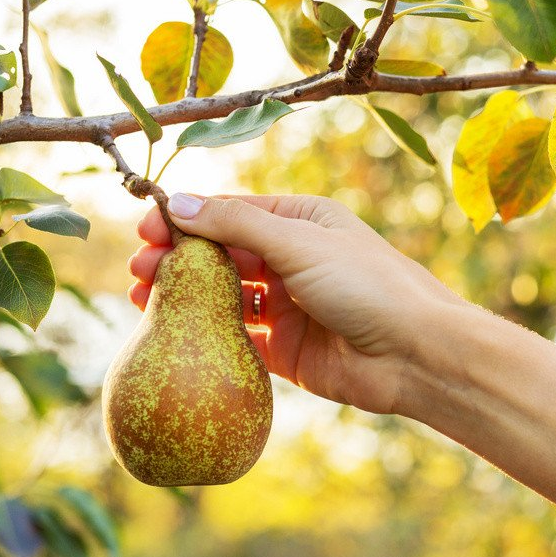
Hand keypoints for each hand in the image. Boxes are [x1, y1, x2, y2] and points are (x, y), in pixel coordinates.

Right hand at [126, 193, 467, 413]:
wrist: (416, 355)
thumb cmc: (369, 286)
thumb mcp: (299, 243)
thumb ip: (236, 224)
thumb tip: (177, 201)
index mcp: (301, 222)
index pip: (230, 213)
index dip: (186, 219)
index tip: (147, 228)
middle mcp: (292, 261)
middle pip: (220, 254)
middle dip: (178, 258)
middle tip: (139, 268)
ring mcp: (287, 306)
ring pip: (222, 296)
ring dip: (184, 295)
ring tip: (142, 297)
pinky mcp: (285, 350)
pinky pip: (236, 338)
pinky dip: (205, 333)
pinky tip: (173, 332)